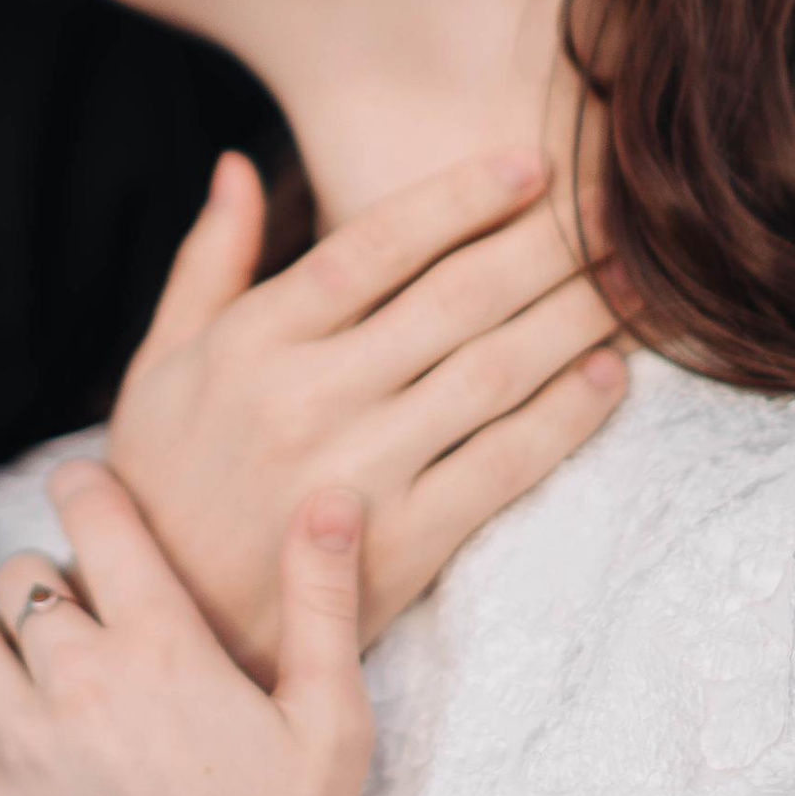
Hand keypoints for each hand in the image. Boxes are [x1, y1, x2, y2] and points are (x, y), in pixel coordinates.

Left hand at [0, 461, 371, 795]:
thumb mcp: (331, 719)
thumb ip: (322, 601)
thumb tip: (331, 498)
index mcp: (164, 649)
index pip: (95, 520)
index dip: (82, 487)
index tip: (83, 489)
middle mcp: (81, 685)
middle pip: (22, 579)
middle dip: (47, 581)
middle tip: (79, 617)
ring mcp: (23, 749)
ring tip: (26, 667)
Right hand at [110, 151, 626, 681]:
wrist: (161, 631)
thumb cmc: (160, 486)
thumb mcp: (158, 367)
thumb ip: (206, 262)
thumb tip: (239, 165)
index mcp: (250, 343)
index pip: (371, 247)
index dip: (459, 199)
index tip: (532, 164)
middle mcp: (305, 399)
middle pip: (453, 301)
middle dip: (547, 247)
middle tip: (616, 209)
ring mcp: (357, 474)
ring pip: (493, 375)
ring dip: (577, 320)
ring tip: (635, 281)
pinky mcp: (399, 548)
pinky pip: (502, 467)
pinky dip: (565, 419)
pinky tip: (608, 378)